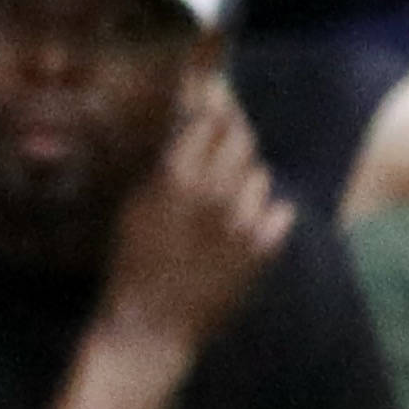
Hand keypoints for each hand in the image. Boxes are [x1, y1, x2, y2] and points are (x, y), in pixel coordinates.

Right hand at [99, 77, 290, 359]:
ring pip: (259, 174)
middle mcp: (216, 193)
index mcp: (177, 178)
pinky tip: (244, 221)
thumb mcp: (136, 206)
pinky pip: (277, 211)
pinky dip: (264, 211)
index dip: (213, 96)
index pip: (208, 117)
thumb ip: (165, 166)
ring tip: (224, 190)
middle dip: (233, 128)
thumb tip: (186, 129)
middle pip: (241, 137)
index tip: (212, 82)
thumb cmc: (131, 265)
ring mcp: (244, 221)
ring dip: (244, 175)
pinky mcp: (263, 249)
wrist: (152, 326)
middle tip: (223, 128)